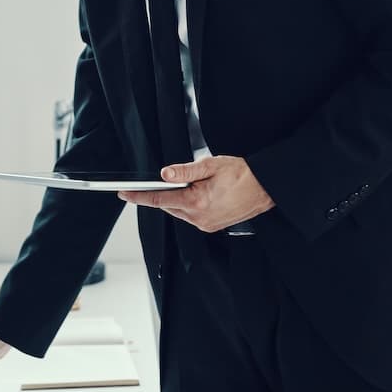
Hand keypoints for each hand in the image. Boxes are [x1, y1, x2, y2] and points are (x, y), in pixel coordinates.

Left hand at [118, 155, 273, 232]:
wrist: (266, 188)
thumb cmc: (243, 174)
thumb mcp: (211, 165)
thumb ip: (185, 171)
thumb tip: (165, 174)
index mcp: (197, 202)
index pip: (160, 200)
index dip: (139, 197)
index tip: (125, 194)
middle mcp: (200, 218)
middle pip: (169, 207)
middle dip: (162, 195)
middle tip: (165, 181)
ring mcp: (206, 224)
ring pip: (180, 212)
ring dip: (178, 200)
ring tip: (191, 185)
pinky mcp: (212, 226)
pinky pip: (191, 216)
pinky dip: (189, 206)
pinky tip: (199, 194)